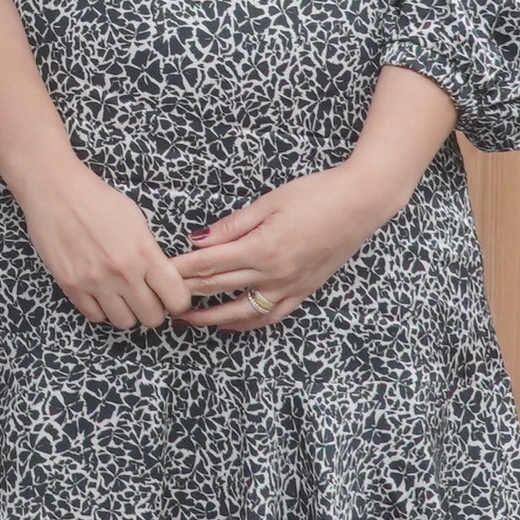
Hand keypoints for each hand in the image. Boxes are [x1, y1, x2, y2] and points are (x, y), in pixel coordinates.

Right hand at [16, 161, 190, 330]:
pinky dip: (101, 310)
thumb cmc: (97, 199)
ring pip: (124, 322)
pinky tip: (100, 293)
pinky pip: (94, 316)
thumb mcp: (136, 219)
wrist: (54, 190)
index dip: (178, 301)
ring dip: (127, 312)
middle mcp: (122, 272)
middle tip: (146, 297)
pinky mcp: (71, 285)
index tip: (171, 297)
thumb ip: (151, 252)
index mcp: (144, 253)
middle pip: (152, 318)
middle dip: (153, 309)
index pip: (176, 299)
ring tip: (121, 295)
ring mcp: (95, 282)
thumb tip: (163, 276)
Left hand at [173, 160, 409, 331]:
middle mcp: (274, 274)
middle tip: (161, 299)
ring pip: (243, 312)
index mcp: (261, 249)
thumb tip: (198, 240)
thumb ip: (232, 226)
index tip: (158, 273)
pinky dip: (248, 323)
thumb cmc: (316, 194)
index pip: (208, 265)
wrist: (361, 203)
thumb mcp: (268, 202)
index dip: (180, 270)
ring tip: (188, 321)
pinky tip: (232, 325)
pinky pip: (271, 315)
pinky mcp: (304, 290)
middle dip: (187, 294)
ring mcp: (290, 286)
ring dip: (213, 318)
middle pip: (219, 288)